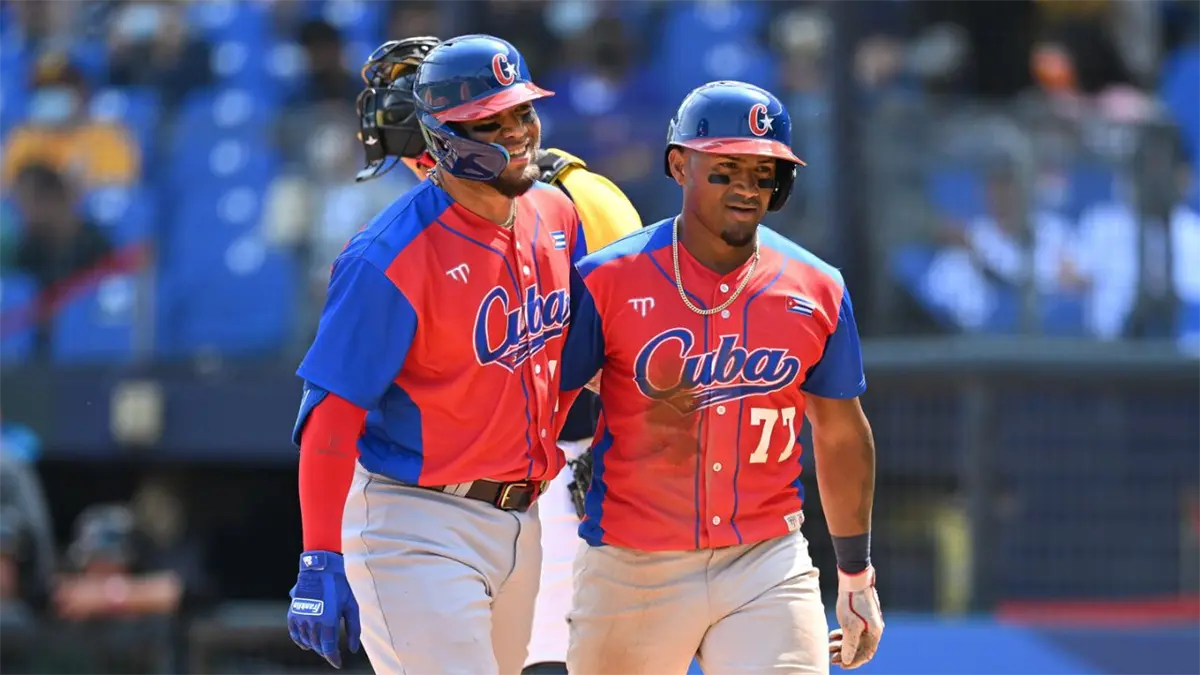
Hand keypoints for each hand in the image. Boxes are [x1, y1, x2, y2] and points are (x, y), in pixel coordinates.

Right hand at [288, 551, 360, 668]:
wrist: (321, 566)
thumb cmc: (340, 585)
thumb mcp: (352, 605)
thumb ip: (354, 629)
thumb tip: (353, 649)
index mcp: (328, 620)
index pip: (328, 648)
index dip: (333, 658)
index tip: (338, 663)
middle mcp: (312, 621)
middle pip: (318, 645)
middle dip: (326, 651)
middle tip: (334, 652)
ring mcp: (301, 616)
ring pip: (307, 640)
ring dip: (315, 646)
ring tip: (322, 646)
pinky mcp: (293, 612)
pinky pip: (294, 632)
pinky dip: (299, 640)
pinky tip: (305, 644)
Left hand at [829, 566, 882, 668]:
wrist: (853, 579)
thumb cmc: (852, 602)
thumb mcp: (849, 626)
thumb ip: (849, 645)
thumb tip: (847, 661)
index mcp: (875, 633)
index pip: (866, 654)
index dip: (853, 662)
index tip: (841, 665)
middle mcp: (873, 629)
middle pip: (860, 648)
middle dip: (845, 654)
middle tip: (832, 659)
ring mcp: (866, 622)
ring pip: (854, 639)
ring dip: (842, 645)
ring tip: (829, 648)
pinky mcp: (859, 615)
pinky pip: (851, 630)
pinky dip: (841, 634)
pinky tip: (831, 635)